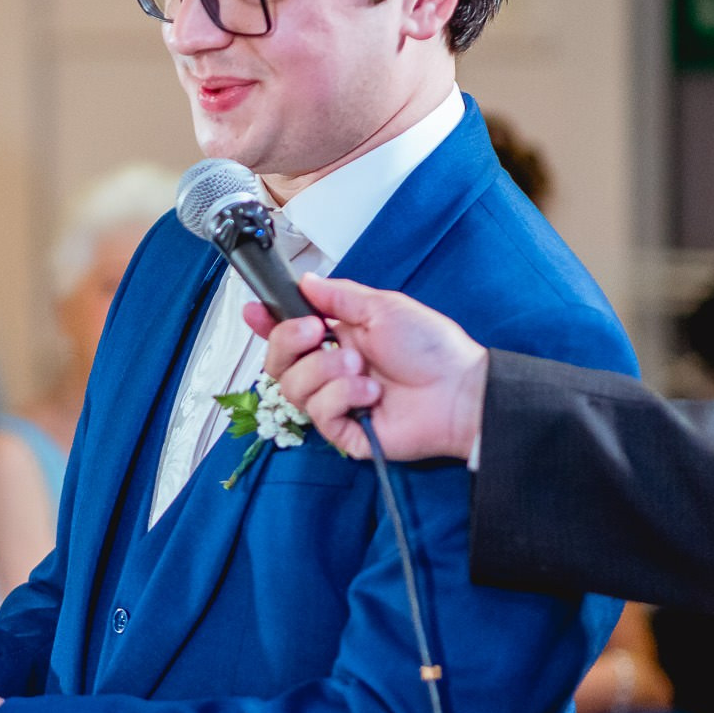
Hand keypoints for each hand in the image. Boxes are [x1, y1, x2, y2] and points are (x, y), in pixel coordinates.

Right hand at [243, 274, 487, 461]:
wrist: (459, 390)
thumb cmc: (431, 348)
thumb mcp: (383, 307)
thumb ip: (338, 296)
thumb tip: (305, 282)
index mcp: (336, 339)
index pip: (286, 333)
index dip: (265, 324)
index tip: (254, 311)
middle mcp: (329, 371)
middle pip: (276, 363)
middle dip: (289, 342)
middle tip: (318, 332)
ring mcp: (335, 402)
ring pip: (293, 388)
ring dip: (325, 371)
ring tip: (361, 367)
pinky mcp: (344, 430)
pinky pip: (318, 414)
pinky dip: (342, 397)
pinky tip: (370, 393)